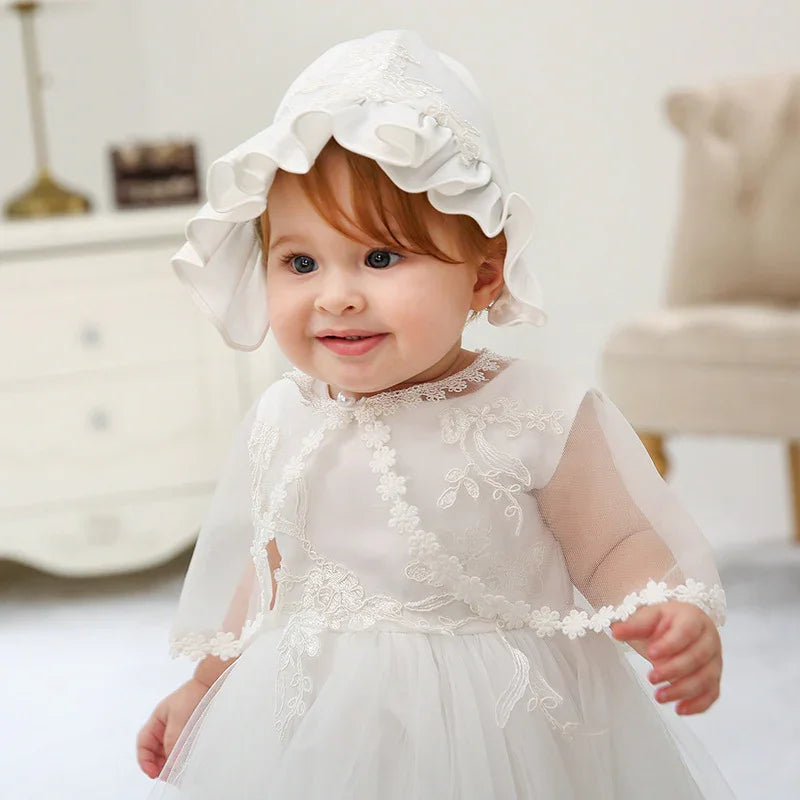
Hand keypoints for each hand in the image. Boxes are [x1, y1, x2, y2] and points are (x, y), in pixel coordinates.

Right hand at [136, 677, 209, 778]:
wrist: (212, 684)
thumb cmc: (193, 695)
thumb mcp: (178, 720)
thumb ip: (172, 743)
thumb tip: (170, 766)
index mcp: (157, 720)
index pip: (144, 743)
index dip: (145, 760)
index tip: (153, 773)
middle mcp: (166, 726)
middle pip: (155, 751)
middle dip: (159, 764)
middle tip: (169, 775)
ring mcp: (178, 728)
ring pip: (169, 751)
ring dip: (171, 762)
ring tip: (179, 771)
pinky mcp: (190, 731)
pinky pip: (182, 748)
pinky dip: (182, 756)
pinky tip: (188, 762)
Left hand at [610, 600, 722, 714]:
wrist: (677, 627)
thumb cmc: (663, 622)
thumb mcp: (647, 618)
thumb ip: (633, 626)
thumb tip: (615, 632)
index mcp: (693, 618)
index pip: (687, 631)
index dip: (671, 644)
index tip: (651, 654)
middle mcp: (709, 638)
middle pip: (697, 657)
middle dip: (674, 670)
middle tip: (651, 678)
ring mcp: (715, 659)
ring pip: (706, 678)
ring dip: (683, 691)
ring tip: (659, 697)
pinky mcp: (714, 677)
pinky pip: (712, 693)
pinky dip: (698, 704)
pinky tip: (679, 710)